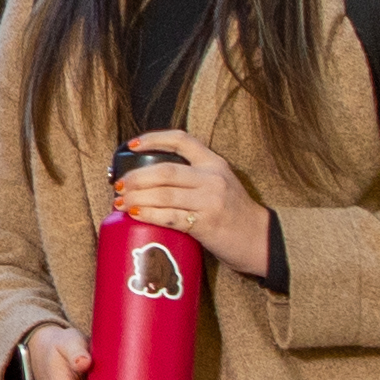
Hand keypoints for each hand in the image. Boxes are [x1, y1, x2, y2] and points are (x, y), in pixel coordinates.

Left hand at [115, 128, 274, 281]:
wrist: (260, 240)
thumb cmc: (235, 215)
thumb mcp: (220, 185)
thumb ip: (194, 179)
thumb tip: (151, 183)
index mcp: (215, 164)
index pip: (182, 140)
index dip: (154, 139)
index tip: (132, 146)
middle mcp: (212, 178)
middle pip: (165, 170)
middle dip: (136, 177)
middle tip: (119, 186)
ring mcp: (210, 200)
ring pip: (163, 193)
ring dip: (136, 197)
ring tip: (120, 203)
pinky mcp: (207, 223)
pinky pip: (170, 216)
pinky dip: (149, 215)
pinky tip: (135, 215)